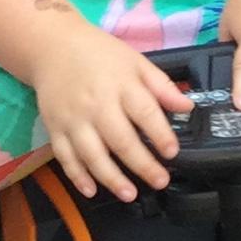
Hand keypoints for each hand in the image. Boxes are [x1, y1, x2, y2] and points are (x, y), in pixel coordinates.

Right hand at [35, 22, 188, 201]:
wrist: (53, 47)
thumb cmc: (100, 55)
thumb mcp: (135, 61)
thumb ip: (161, 86)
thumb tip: (188, 107)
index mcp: (120, 84)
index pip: (144, 112)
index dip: (160, 135)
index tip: (172, 152)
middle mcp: (96, 104)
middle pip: (120, 139)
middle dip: (142, 164)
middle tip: (160, 181)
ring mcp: (73, 119)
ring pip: (92, 154)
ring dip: (111, 178)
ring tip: (130, 194)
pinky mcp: (55, 128)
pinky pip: (65, 157)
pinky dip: (77, 176)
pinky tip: (91, 190)